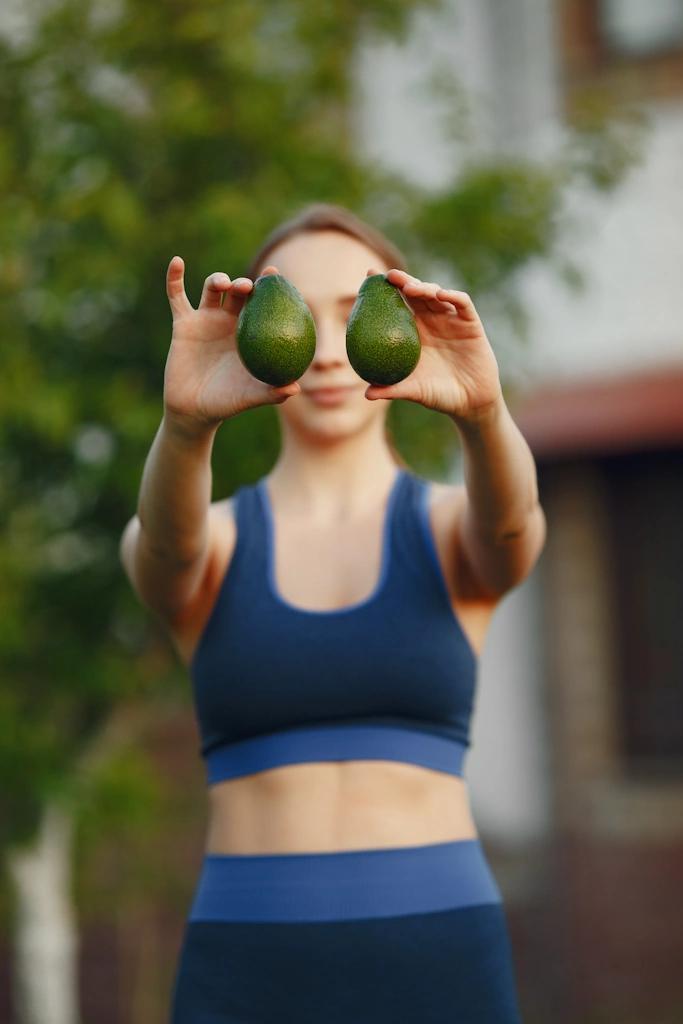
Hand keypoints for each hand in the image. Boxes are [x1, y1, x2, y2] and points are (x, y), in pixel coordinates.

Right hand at [163, 257, 299, 427]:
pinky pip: (176, 297)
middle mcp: (229, 321)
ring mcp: (206, 320)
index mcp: (250, 333)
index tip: (274, 272)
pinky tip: (177, 262)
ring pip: (211, 289)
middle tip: (249, 286)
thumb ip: (271, 393)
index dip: (269, 286)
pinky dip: (174, 278)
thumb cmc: (227, 403)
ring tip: (224, 284)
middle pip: (239, 291)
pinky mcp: (183, 324)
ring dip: (218, 280)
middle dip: (245, 283)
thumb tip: (295, 389)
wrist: (194, 410)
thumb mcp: (250, 397)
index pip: (263, 303)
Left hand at [364, 269, 501, 422]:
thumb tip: (366, 394)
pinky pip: (462, 304)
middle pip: (415, 293)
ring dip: (424, 288)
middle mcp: (431, 321)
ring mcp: (451, 320)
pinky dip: (453, 296)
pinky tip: (441, 295)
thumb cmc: (439, 395)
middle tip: (389, 275)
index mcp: (413, 332)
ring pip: (436, 294)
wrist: (470, 402)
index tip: (368, 275)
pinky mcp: (470, 323)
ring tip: (411, 288)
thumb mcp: (414, 391)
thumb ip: (392, 390)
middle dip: (403, 281)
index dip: (383, 289)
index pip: (396, 303)